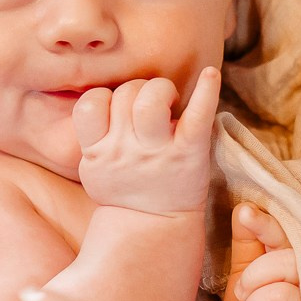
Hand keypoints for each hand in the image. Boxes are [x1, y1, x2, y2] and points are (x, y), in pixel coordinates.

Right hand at [71, 66, 219, 215]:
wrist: (153, 226)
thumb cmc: (123, 189)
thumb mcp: (93, 167)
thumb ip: (92, 135)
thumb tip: (99, 94)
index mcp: (98, 153)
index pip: (90, 105)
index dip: (104, 97)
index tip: (118, 108)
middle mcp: (125, 151)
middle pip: (126, 94)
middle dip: (139, 90)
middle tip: (151, 108)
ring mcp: (157, 152)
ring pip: (150, 97)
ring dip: (160, 89)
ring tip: (168, 102)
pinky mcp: (189, 153)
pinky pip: (197, 115)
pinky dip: (206, 91)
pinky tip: (210, 74)